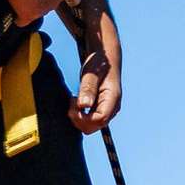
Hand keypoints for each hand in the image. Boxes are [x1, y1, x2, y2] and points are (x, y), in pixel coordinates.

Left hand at [69, 8, 122, 132]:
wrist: (105, 57)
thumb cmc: (99, 63)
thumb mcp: (91, 73)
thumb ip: (88, 89)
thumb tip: (84, 106)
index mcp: (113, 99)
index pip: (99, 120)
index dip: (83, 117)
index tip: (73, 102)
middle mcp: (112, 108)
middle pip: (94, 126)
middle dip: (79, 119)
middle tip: (72, 101)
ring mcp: (107, 110)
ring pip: (91, 126)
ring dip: (78, 117)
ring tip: (74, 100)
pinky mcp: (101, 109)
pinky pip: (89, 120)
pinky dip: (80, 115)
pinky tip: (77, 102)